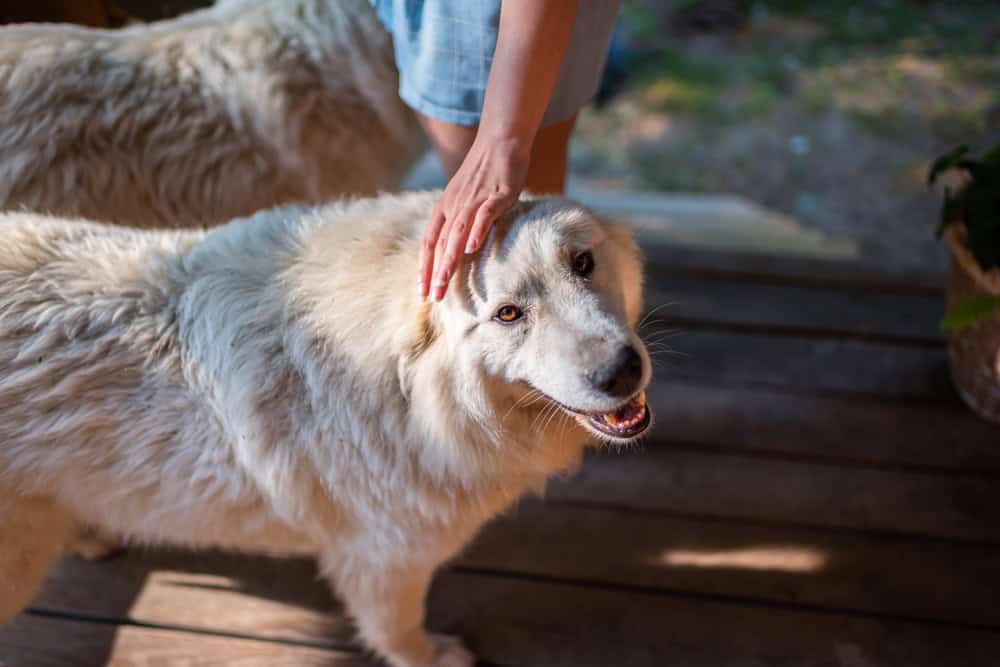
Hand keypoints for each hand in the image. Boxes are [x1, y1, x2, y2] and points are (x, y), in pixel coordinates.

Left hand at [418, 136, 528, 301]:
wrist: (500, 141)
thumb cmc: (484, 174)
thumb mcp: (466, 200)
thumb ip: (459, 223)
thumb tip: (457, 250)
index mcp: (445, 209)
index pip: (429, 242)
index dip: (424, 268)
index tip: (422, 292)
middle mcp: (455, 206)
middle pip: (441, 243)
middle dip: (436, 272)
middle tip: (433, 297)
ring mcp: (474, 200)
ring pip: (457, 233)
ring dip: (449, 259)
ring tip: (444, 281)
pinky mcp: (496, 194)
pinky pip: (484, 214)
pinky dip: (477, 230)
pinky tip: (472, 247)